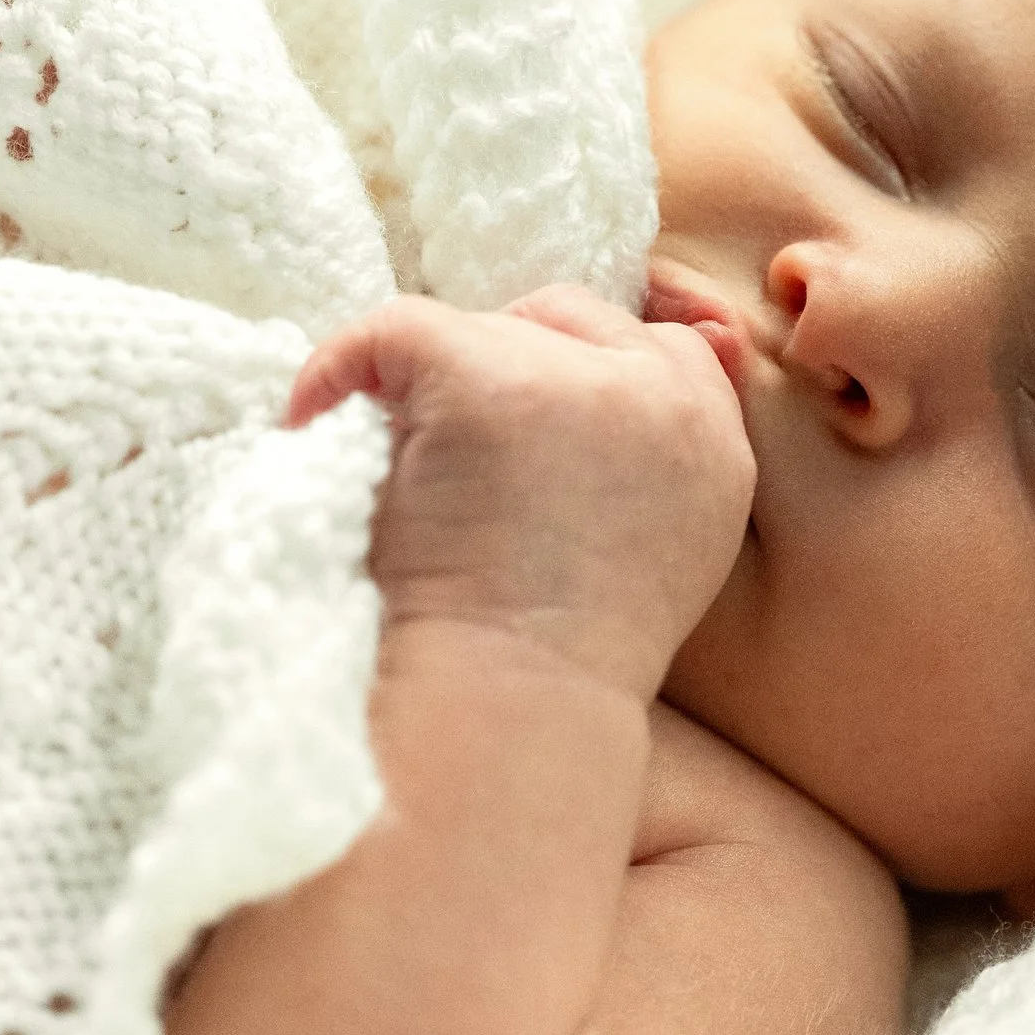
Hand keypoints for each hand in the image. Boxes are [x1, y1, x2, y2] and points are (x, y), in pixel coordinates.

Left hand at [288, 285, 753, 701]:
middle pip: (569, 322)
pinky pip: (394, 329)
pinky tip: (317, 419)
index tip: (516, 439)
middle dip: (502, 375)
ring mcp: (580, 381)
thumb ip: (644, 462)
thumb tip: (584, 386)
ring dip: (434, 394)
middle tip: (456, 474)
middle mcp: (671, 399)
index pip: (657, 346)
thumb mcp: (652, 556)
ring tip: (409, 486)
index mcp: (718, 444)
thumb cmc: (552, 667)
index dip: (573, 375)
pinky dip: (341, 368)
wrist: (507, 713)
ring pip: (482, 331)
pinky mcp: (485, 379)